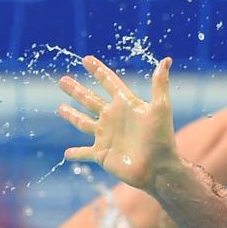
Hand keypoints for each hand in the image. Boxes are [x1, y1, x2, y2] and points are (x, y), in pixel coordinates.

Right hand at [57, 55, 177, 193]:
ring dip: (71, 116)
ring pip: (83, 122)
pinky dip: (76, 154)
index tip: (86, 59)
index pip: (109, 82)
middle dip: (76, 90)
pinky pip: (85, 153)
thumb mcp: (161, 108)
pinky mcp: (102, 154)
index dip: (98, 71)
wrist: (158, 168)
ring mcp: (106, 136)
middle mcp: (113, 118)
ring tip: (60, 108)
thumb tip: (166, 60)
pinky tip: (67, 154)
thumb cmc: (161, 138)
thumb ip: (160, 84)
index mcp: (126, 104)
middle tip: (62, 80)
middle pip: (90, 100)